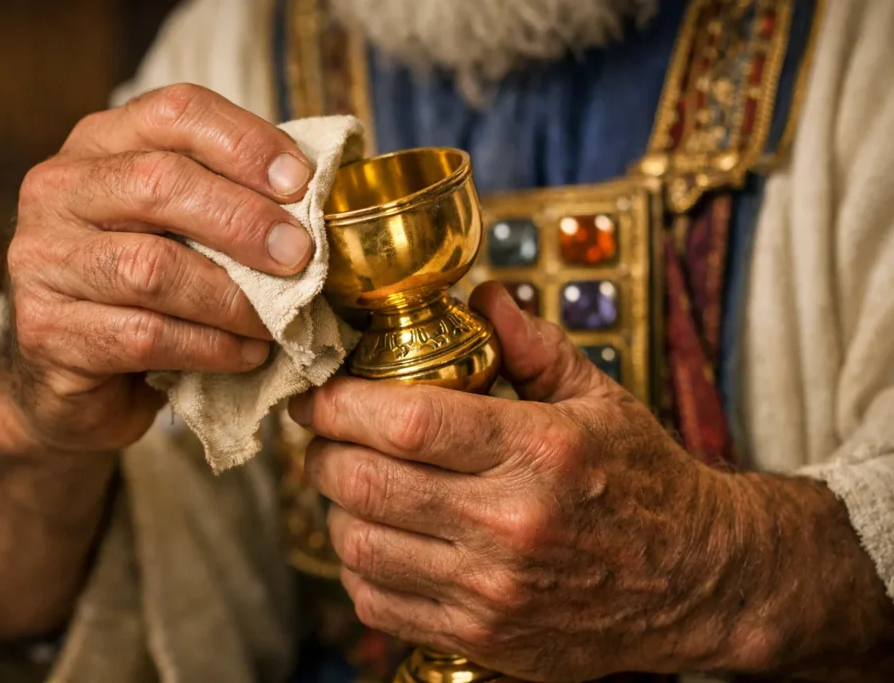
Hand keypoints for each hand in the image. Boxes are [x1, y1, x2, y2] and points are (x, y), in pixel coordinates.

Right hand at [1, 84, 313, 453]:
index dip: (245, 142)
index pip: (175, 112)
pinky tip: (246, 355)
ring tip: (278, 320)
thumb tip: (317, 202)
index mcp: (100, 144)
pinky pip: (145, 334)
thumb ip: (229, 202)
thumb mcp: (181, 229)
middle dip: (244, 221)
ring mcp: (43, 260)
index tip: (301, 184)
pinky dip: (211, 347)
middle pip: (159, 182)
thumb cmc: (143, 291)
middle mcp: (59, 189)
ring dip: (232, 298)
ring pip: (151, 267)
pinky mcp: (49, 330)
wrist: (67, 377)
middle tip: (299, 256)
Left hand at [289, 282, 893, 680]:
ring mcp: (493, 590)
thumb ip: (531, 345)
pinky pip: (379, 603)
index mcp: (539, 450)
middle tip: (323, 434)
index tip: (319, 392)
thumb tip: (480, 297)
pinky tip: (376, 538)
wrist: (696, 581)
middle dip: (322, 451)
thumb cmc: (645, 482)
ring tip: (349, 482)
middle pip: (367, 482)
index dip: (340, 403)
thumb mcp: (599, 398)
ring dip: (335, 508)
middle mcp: (510, 524)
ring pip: (360, 546)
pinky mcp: (483, 636)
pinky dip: (357, 568)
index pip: (405, 421)